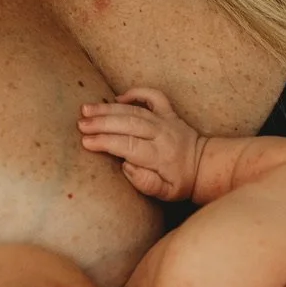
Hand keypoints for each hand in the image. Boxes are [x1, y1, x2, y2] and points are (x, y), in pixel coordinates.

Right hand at [79, 88, 205, 200]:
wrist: (204, 166)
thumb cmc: (180, 182)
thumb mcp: (166, 193)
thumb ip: (146, 183)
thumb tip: (127, 166)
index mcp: (160, 155)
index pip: (128, 145)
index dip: (106, 142)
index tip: (86, 142)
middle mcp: (162, 134)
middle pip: (128, 124)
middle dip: (102, 122)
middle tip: (80, 124)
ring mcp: (166, 120)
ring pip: (135, 109)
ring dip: (109, 108)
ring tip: (86, 109)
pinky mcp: (169, 112)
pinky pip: (153, 96)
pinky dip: (136, 92)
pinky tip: (118, 98)